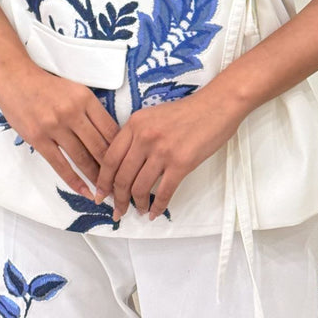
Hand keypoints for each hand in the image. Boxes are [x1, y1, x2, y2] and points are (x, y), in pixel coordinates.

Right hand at [0, 59, 119, 200]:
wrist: (16, 77)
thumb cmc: (47, 86)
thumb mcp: (75, 91)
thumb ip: (91, 112)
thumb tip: (110, 139)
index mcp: (85, 99)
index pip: (111, 129)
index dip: (122, 150)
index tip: (128, 164)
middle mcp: (73, 112)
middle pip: (99, 146)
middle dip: (112, 169)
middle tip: (120, 185)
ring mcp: (55, 126)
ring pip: (82, 158)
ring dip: (95, 178)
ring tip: (104, 193)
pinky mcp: (38, 138)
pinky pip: (60, 165)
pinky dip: (74, 181)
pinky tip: (83, 191)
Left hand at [95, 86, 241, 219]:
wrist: (217, 105)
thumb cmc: (188, 111)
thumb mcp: (153, 115)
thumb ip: (137, 135)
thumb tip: (125, 164)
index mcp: (135, 123)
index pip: (110, 158)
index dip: (103, 180)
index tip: (101, 194)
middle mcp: (145, 137)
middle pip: (122, 176)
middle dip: (117, 198)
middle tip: (118, 210)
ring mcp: (163, 151)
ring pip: (140, 187)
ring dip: (137, 204)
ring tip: (138, 211)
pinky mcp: (181, 163)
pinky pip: (164, 192)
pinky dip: (157, 206)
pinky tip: (154, 212)